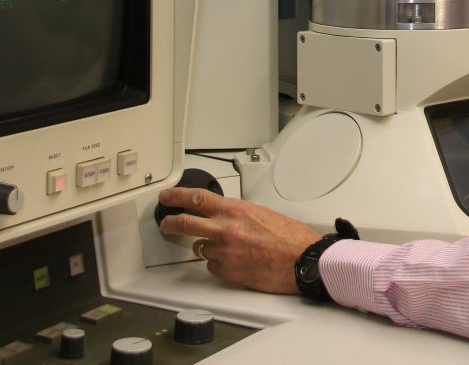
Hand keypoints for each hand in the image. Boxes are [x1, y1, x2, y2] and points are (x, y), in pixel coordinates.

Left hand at [158, 186, 321, 293]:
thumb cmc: (289, 237)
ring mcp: (224, 252)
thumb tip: (224, 216)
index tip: (167, 196)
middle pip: (185, 224)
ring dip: (208, 247)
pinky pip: (212, 266)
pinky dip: (219, 263)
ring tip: (227, 247)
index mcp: (235, 210)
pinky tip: (235, 260)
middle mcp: (226, 230)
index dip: (177, 196)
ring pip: (200, 248)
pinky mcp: (227, 272)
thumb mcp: (261, 213)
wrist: (301, 260)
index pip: (197, 198)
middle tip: (166, 223)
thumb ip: (237, 214)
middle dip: (170, 223)